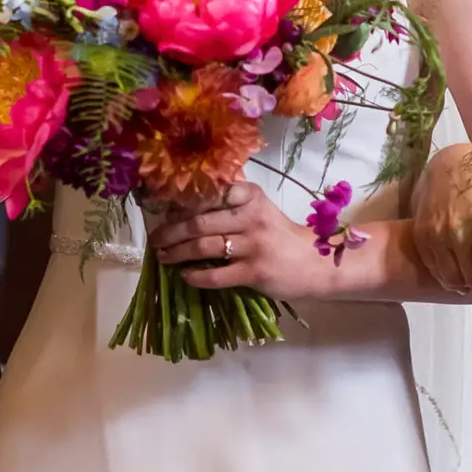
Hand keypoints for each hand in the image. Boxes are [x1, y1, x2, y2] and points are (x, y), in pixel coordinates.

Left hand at [149, 182, 339, 301]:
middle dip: (170, 232)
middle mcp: (251, 217)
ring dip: (176, 253)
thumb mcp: (259, 211)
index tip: (165, 211)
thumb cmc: (279, 236)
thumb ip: (230, 206)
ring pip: (203, 247)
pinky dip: (195, 276)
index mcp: (251, 196)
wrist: (316, 263)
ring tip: (163, 257)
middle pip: (198, 222)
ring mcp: (253, 245)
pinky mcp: (254, 272)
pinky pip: (215, 274)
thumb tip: (183, 212)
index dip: (181, 204)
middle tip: (155, 239)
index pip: (208, 194)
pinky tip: (185, 276)